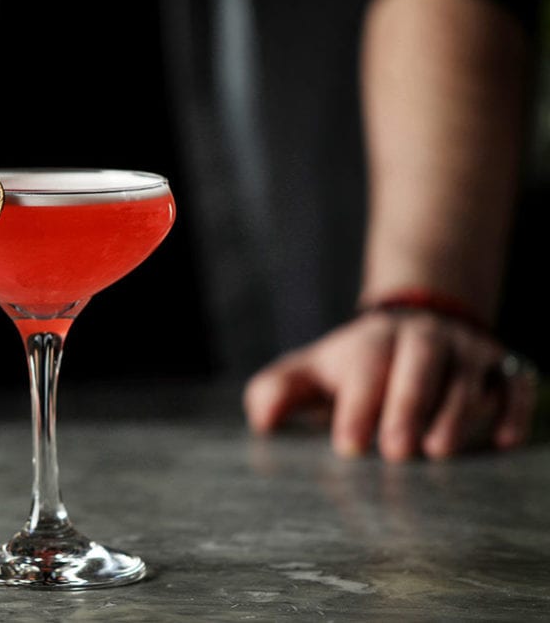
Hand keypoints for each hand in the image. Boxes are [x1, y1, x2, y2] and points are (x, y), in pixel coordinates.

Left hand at [244, 311, 536, 460]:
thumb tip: (261, 421)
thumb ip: (280, 390)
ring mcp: (467, 352)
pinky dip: (514, 407)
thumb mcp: (313, 371)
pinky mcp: (503, 369)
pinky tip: (505, 439)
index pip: (367, 365)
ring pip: (467, 374)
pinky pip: (517, 382)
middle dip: (408, 404)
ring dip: (455, 411)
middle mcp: (425, 339)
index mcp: (375, 340)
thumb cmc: (355, 366)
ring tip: (438, 452)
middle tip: (396, 452)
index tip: (347, 446)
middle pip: (420, 361)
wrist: (414, 325)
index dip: (358, 404)